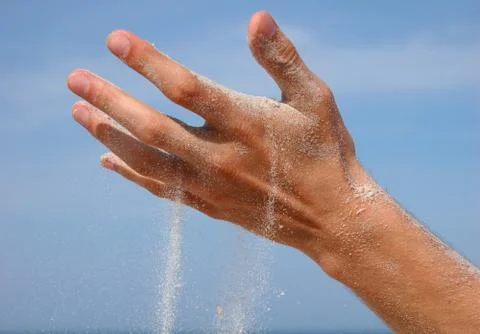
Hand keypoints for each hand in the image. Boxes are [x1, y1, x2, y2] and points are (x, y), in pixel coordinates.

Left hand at [67, 11, 368, 267]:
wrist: (333, 217)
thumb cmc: (326, 152)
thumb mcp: (315, 98)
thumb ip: (283, 59)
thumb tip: (257, 17)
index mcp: (246, 123)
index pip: (185, 87)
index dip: (147, 61)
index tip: (115, 40)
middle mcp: (221, 157)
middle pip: (152, 126)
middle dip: (109, 100)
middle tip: (74, 80)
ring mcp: (211, 186)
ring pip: (148, 160)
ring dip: (110, 135)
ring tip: (79, 114)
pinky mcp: (209, 206)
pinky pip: (161, 189)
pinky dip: (131, 173)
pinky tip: (107, 160)